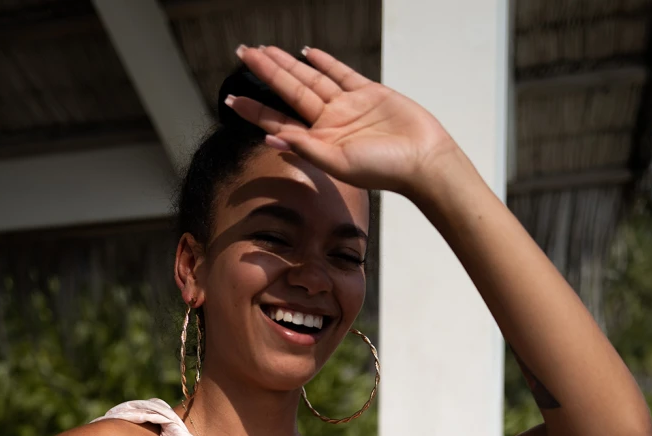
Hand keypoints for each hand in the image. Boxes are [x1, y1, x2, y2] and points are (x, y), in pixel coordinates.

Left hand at [227, 44, 453, 195]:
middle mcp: (328, 123)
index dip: (252, 109)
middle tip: (242, 51)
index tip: (228, 98)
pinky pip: (340, 74)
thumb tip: (270, 140)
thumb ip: (306, 149)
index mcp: (318, 142)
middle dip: (265, 72)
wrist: (423, 160)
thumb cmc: (384, 170)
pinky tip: (305, 54)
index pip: (277, 121)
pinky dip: (323, 62)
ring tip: (265, 50)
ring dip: (287, 64)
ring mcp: (347, 107)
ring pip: (309, 79)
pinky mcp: (368, 93)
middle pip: (289, 92)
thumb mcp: (339, 163)